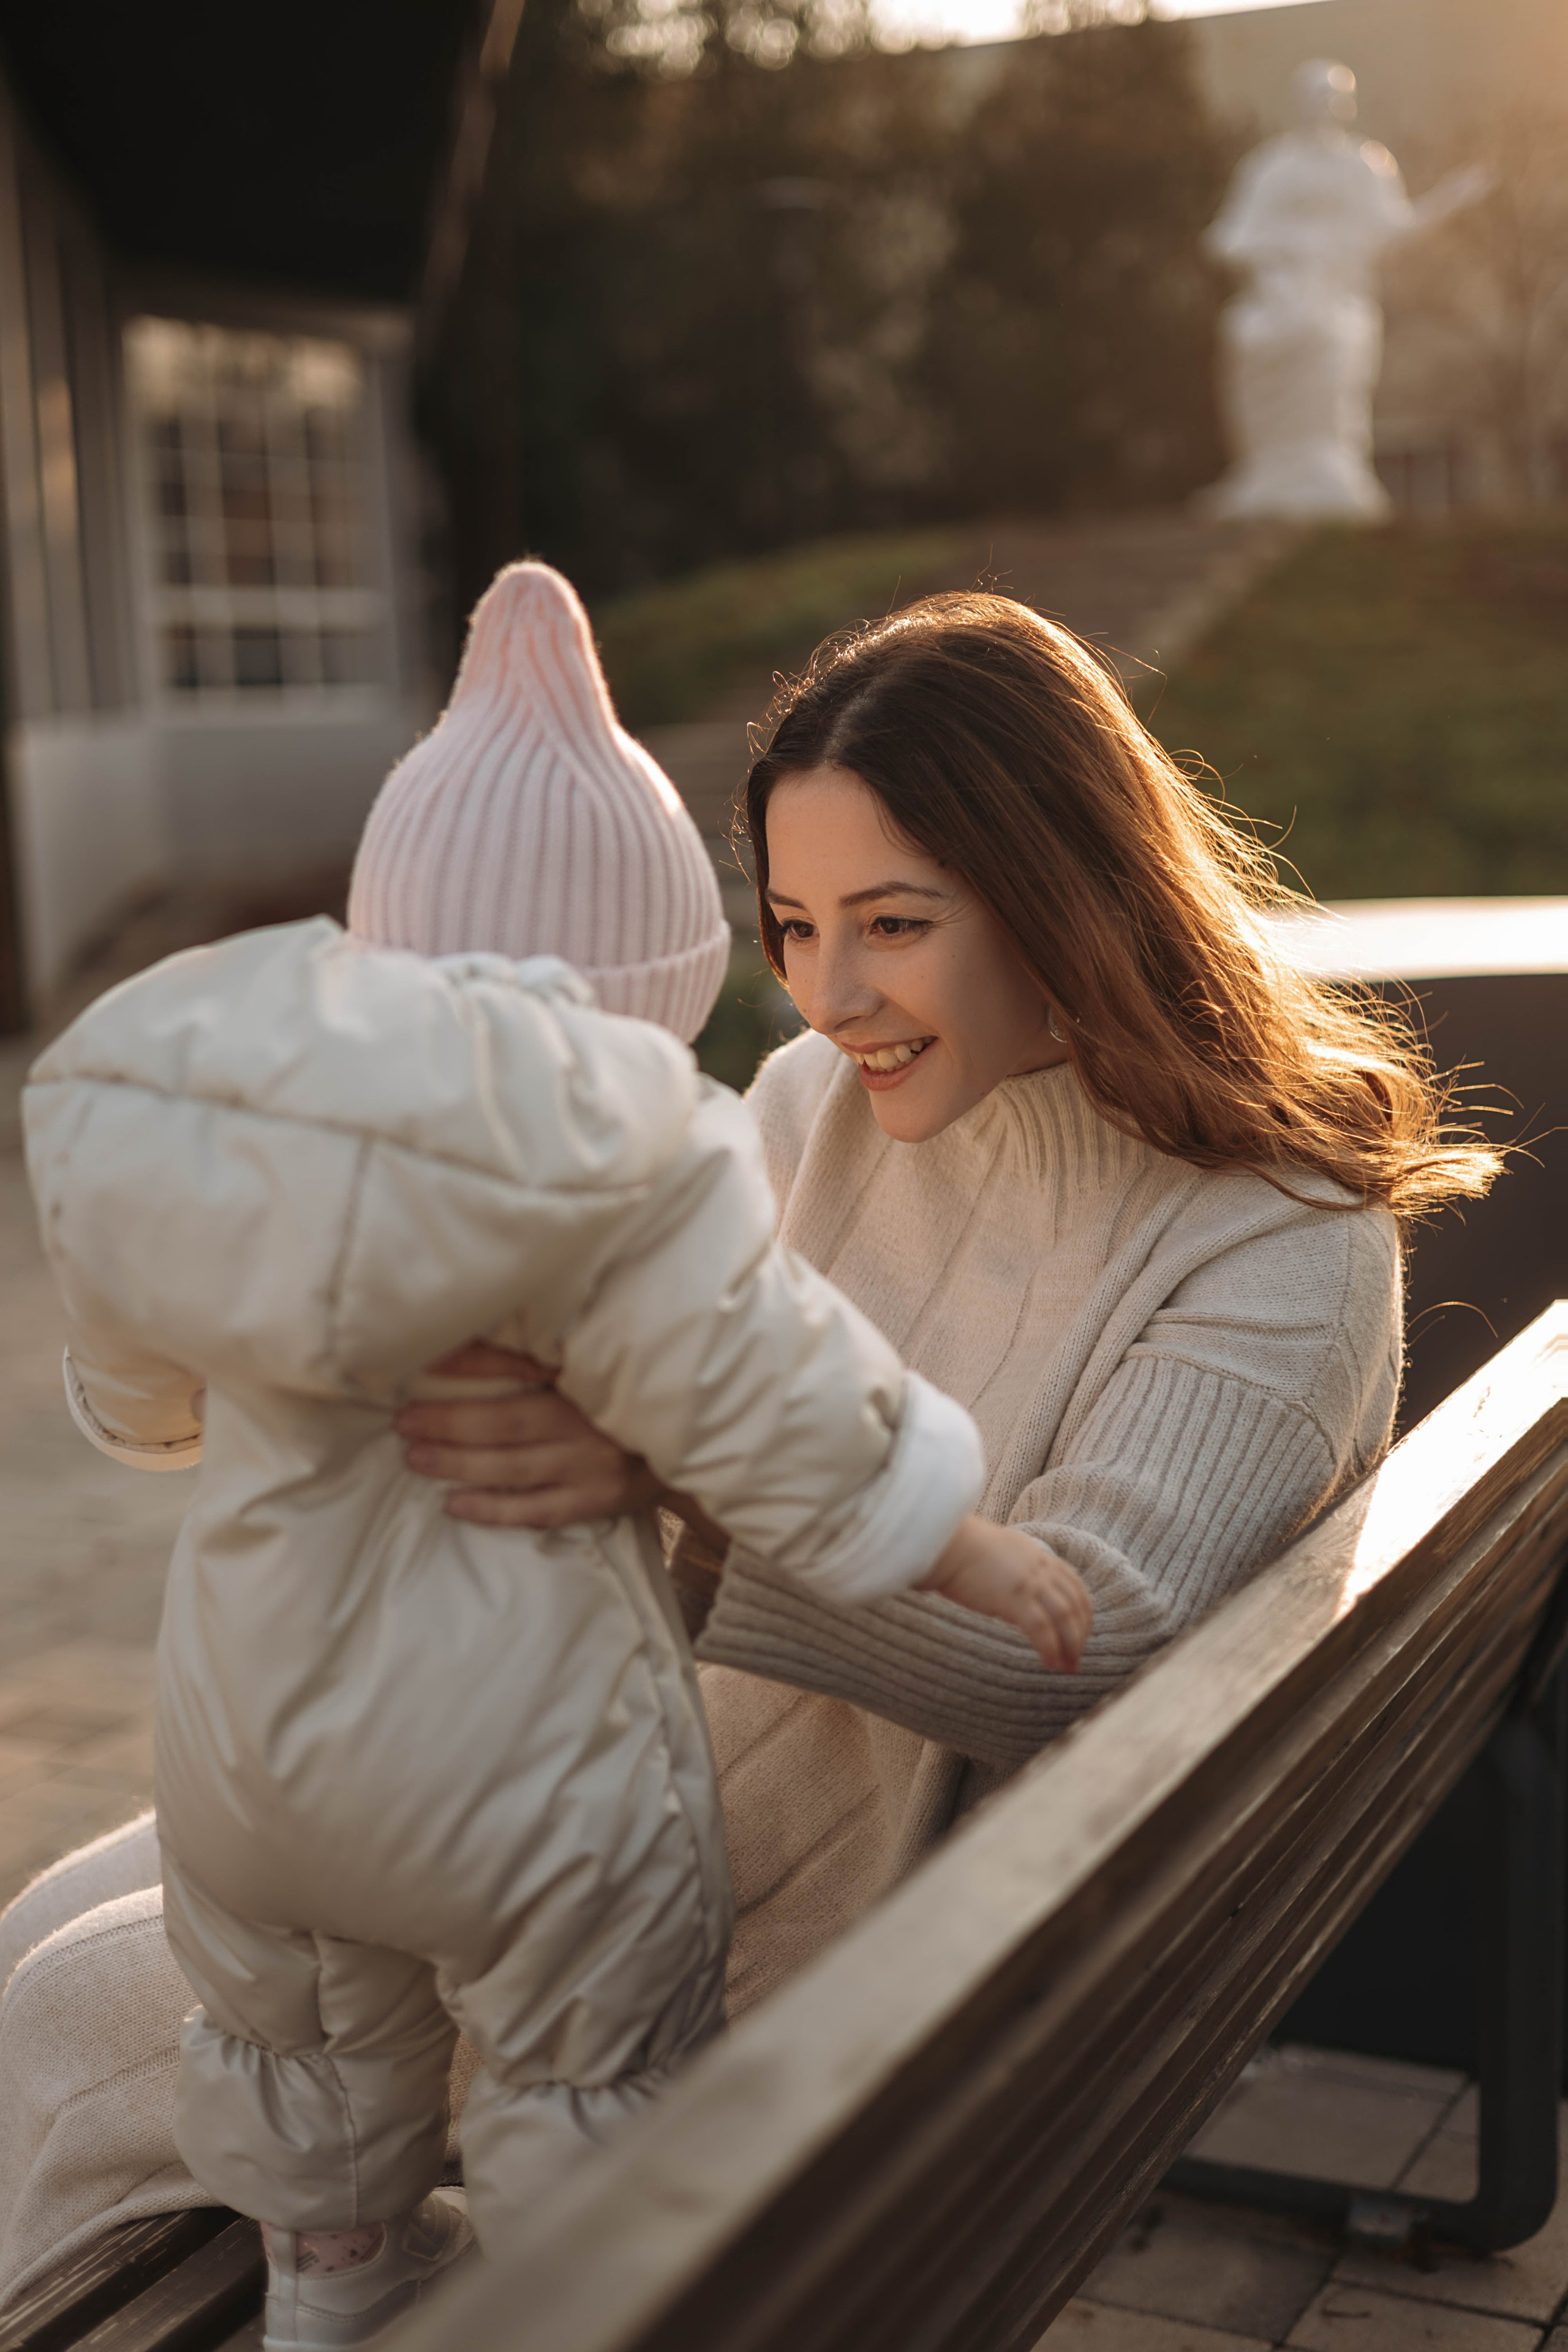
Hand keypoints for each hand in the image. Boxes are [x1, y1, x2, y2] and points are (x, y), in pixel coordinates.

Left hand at [398, 1342, 659, 1528]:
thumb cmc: (620, 1393)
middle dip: (451, 1423)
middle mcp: (589, 1421)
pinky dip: (494, 1509)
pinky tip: (455, 1505)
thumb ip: (525, 1354)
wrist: (686, 1439)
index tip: (423, 1363)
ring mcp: (592, 1466)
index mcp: (586, 1377)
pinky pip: (537, 1510)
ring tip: (416, 1458)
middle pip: (509, 1422)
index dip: (472, 1364)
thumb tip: (457, 1347)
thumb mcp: (581, 1365)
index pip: (522, 1365)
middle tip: (405, 1423)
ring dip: (460, 1464)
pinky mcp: (595, 1501)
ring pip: (516, 1468)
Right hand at [922, 1518, 1092, 1672]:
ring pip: (1064, 1618)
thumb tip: (1018, 1597)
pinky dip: (1049, 1648)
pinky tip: (1048, 1663)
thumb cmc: (961, 1550)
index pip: (1075, 1585)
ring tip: (1066, 1667)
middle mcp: (1040, 1568)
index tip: (1081, 1634)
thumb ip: (1017, 1571)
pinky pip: (1041, 1628)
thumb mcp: (1001, 1554)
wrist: (943, 1544)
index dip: (1083, 1613)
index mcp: (1038, 1556)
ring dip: (1070, 1646)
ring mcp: (1029, 1582)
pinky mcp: (1014, 1598)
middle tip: (1076, 1660)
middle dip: (1079, 1636)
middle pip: (1074, 1605)